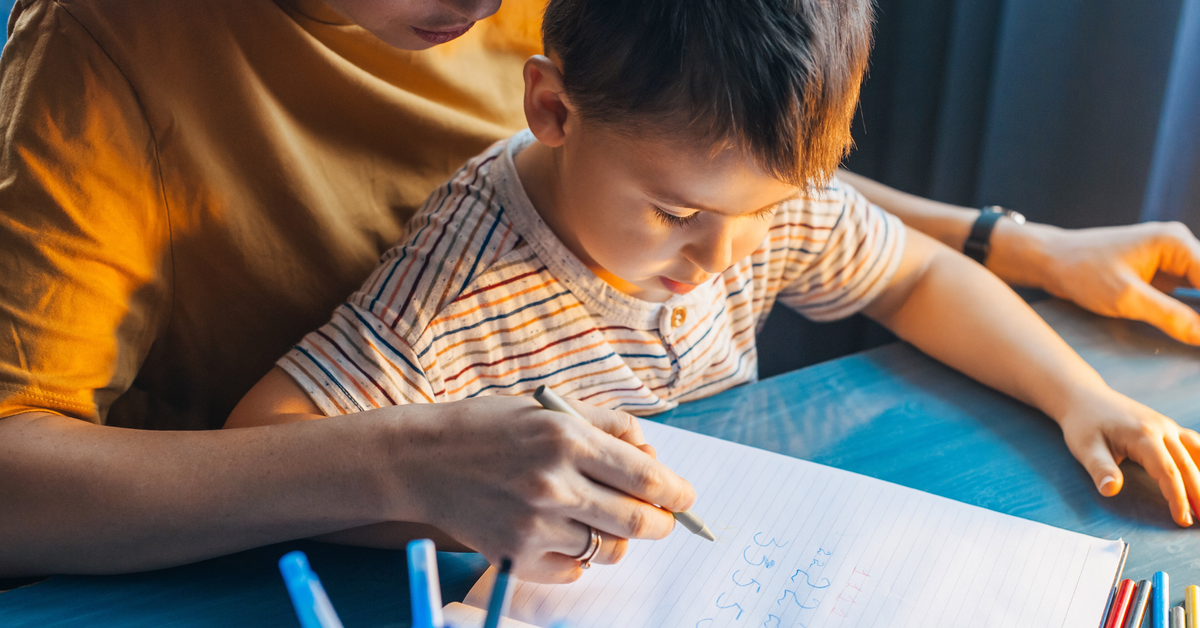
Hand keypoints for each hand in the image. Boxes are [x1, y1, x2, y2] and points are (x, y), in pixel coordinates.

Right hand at [384, 395, 694, 582]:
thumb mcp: (549, 408)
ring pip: (609, 549)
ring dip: (616, 538)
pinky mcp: (515, 556)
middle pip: (638, 522)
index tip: (686, 498)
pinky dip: (579, 557)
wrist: (420, 459)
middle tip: (663, 520)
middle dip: (662, 524)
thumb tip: (655, 459)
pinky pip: (573, 570)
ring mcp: (534, 525)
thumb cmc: (488, 427)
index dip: (678, 493)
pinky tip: (563, 533)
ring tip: (601, 519)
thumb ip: (609, 426)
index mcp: (567, 438)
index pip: (647, 478)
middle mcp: (554, 484)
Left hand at [1029, 221, 1199, 344]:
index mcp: (1175, 243)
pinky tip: (1195, 328)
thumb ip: (1169, 317)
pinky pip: (1190, 291)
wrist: (1052, 261)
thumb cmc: (1082, 271)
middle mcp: (1179, 245)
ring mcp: (1172, 259)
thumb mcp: (1126, 298)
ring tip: (1198, 335)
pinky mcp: (1162, 273)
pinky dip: (1195, 310)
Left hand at [1058, 385, 1199, 526]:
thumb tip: (1111, 490)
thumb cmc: (1084, 423)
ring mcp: (1168, 426)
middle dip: (1198, 495)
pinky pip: (1194, 444)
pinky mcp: (1168, 427)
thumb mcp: (1085, 447)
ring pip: (1197, 453)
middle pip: (1188, 465)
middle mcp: (1162, 429)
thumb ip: (1100, 469)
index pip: (1168, 472)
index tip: (1182, 520)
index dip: (1177, 498)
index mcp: (1143, 435)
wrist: (1084, 397)